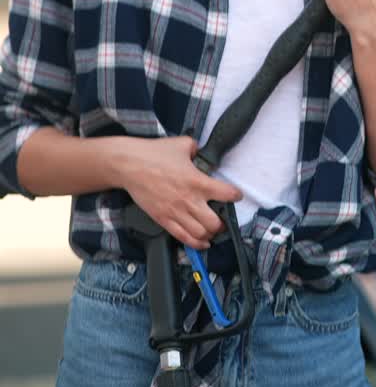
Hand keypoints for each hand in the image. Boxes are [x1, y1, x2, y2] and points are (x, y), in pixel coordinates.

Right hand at [121, 135, 240, 248]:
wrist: (129, 165)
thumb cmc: (154, 154)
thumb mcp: (182, 143)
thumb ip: (196, 148)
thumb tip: (200, 151)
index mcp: (198, 181)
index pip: (226, 194)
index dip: (235, 196)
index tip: (236, 196)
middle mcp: (189, 200)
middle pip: (214, 223)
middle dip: (222, 224)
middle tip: (223, 220)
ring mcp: (176, 212)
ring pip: (200, 234)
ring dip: (209, 235)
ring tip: (212, 231)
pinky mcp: (163, 219)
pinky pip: (182, 237)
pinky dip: (195, 243)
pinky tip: (201, 243)